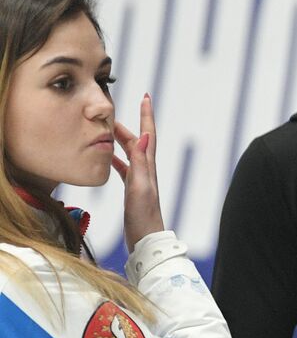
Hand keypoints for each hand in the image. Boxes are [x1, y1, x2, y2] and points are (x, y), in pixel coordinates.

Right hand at [111, 93, 165, 250]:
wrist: (146, 241)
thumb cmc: (144, 217)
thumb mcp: (140, 187)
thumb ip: (141, 163)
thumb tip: (144, 136)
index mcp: (148, 167)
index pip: (148, 135)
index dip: (147, 116)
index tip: (146, 97)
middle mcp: (146, 171)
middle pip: (137, 142)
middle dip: (129, 125)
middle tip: (115, 112)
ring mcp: (140, 181)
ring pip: (130, 154)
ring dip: (121, 141)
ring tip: (109, 130)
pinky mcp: (133, 192)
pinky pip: (125, 170)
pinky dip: (117, 160)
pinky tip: (108, 159)